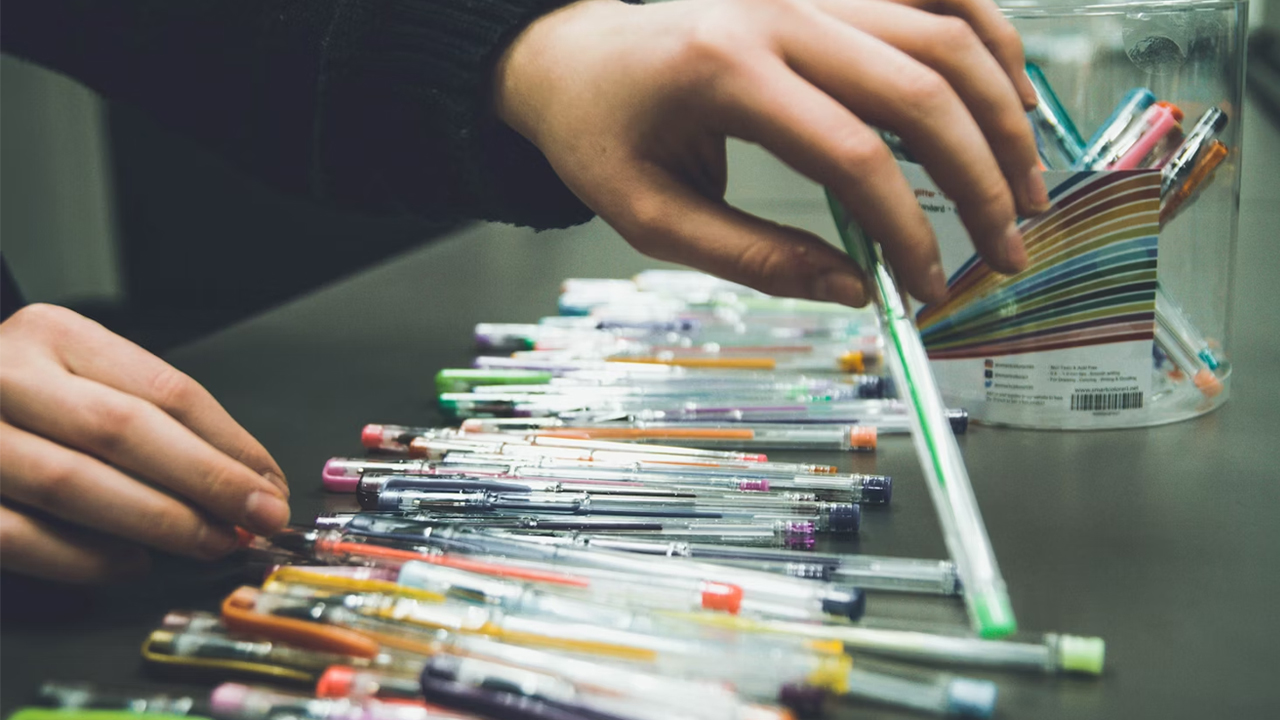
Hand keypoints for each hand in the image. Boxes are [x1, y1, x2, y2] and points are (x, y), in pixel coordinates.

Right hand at [0, 304, 289, 582]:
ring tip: (212, 543)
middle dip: (206, 482)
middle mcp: (4, 375)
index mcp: (54, 333)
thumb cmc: (25, 397)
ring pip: (71, 483)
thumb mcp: (81, 374)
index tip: (272, 485)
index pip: (165, 389)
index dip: (230, 444)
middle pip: (124, 431)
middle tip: (260, 519)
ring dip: (156, 522)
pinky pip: (18, 535)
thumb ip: (150, 415)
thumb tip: (246, 480)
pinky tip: (132, 563)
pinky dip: (81, 557)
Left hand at [494, 0, 1047, 304]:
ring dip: (1002, 111)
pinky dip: (986, 33)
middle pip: (921, 87)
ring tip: (1028, 186)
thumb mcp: (651, 217)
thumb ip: (752, 257)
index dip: (908, 231)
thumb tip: (853, 292)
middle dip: (982, 178)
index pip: (854, 155)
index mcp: (726, 72)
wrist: (573, 57)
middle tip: (1008, 250)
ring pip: (944, 30)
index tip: (927, 289)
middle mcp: (779, 10)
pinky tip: (1011, 92)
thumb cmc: (602, 136)